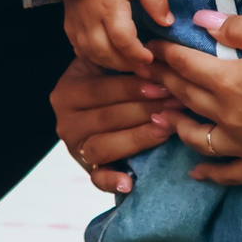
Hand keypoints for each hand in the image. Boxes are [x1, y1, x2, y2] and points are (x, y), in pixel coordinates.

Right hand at [51, 58, 174, 195]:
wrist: (98, 105)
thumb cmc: (111, 80)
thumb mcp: (109, 66)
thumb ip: (122, 62)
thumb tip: (155, 59)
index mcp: (68, 91)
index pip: (101, 90)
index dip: (134, 87)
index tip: (165, 84)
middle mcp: (65, 121)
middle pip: (106, 118)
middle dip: (145, 110)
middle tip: (175, 104)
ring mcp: (76, 148)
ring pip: (103, 146)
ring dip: (137, 138)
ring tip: (166, 129)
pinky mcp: (88, 170)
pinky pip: (97, 179)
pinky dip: (112, 181)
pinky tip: (129, 182)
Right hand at [62, 0, 171, 72]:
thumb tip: (167, 22)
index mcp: (108, 6)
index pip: (122, 39)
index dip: (136, 53)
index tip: (150, 58)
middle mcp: (89, 18)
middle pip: (105, 52)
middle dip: (125, 64)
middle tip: (143, 68)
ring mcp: (75, 24)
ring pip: (91, 55)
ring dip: (111, 64)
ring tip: (129, 65)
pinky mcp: (69, 26)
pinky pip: (79, 50)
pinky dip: (94, 59)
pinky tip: (109, 59)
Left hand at [141, 13, 241, 185]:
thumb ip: (240, 28)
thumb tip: (203, 20)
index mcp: (230, 81)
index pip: (185, 64)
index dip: (165, 54)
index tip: (150, 48)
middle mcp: (228, 116)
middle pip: (185, 98)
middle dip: (164, 83)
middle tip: (149, 75)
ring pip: (196, 138)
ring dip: (176, 125)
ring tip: (164, 117)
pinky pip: (226, 174)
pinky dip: (208, 173)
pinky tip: (196, 172)